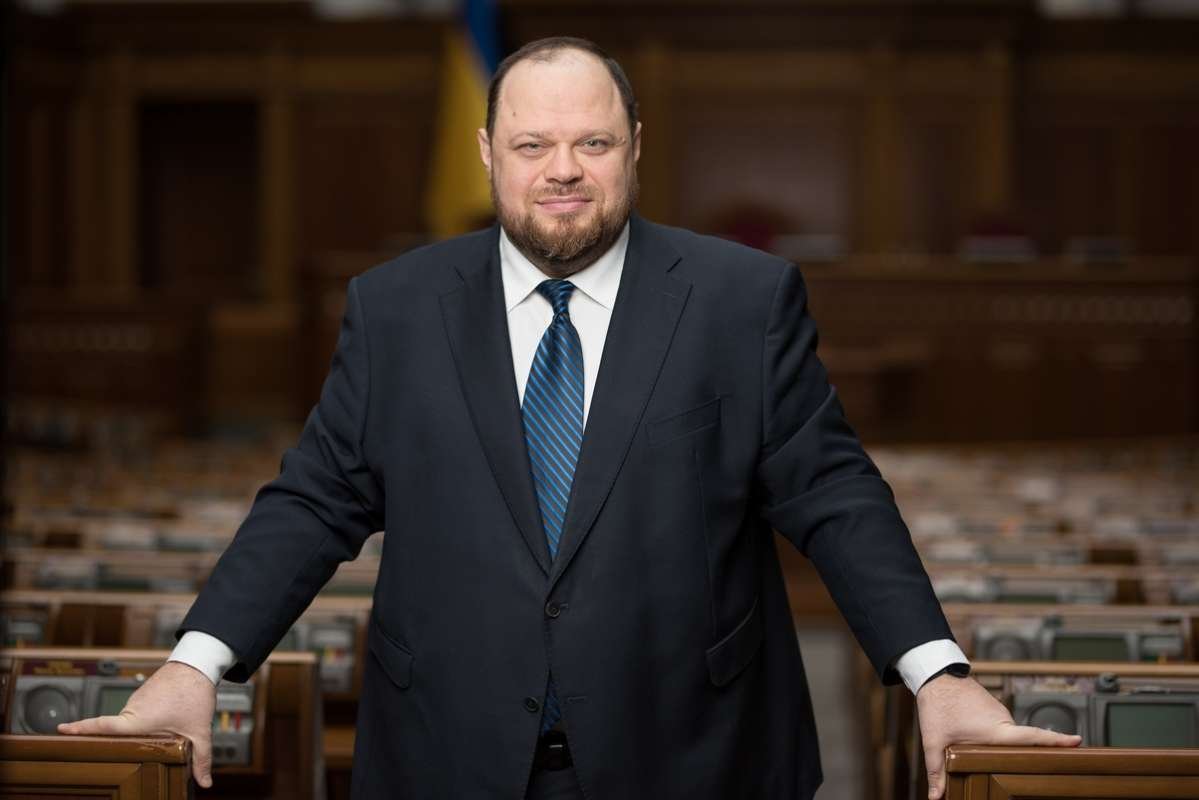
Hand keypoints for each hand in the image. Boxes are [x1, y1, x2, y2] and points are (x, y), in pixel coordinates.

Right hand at [57, 660, 217, 787]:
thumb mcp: (199, 731)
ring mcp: (135, 700)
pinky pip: (139, 712)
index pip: (102, 727)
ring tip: (158, 734)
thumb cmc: (194, 695)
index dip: (80, 730)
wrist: (198, 664)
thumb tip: (204, 783)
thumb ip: (201, 759)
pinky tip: (162, 722)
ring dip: (141, 730)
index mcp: (137, 721)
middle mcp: (131, 710)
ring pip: (132, 723)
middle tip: (123, 752)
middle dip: (121, 742)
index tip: (60, 731)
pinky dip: (147, 720)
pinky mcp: (142, 694)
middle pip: (118, 731)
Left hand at [916, 673, 1081, 799]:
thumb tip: (936, 796)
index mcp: (997, 730)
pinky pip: (1002, 727)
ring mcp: (1000, 712)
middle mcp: (1004, 720)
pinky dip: (998, 737)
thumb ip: (937, 770)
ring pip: (1009, 736)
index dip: (1056, 740)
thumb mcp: (934, 741)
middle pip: (1023, 742)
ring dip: (1006, 746)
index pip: (1034, 737)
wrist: (935, 675)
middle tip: (1038, 767)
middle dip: (1028, 755)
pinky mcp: (994, 708)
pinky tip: (986, 744)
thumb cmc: (937, 705)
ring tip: (998, 759)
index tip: (1078, 741)